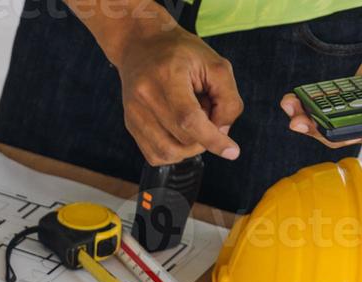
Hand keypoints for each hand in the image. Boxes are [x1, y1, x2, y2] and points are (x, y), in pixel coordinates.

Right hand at [104, 18, 242, 163]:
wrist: (142, 46)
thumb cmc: (182, 53)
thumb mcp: (215, 64)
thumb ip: (227, 98)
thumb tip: (222, 133)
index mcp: (166, 76)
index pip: (188, 119)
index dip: (211, 139)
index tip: (231, 151)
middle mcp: (144, 98)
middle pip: (181, 139)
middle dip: (205, 136)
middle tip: (208, 112)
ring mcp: (134, 114)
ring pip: (167, 153)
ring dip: (189, 147)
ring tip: (192, 121)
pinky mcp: (130, 125)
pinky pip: (155, 155)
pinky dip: (174, 152)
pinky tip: (179, 132)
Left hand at [280, 4, 361, 146]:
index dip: (343, 135)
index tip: (321, 130)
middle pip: (341, 134)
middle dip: (315, 129)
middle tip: (296, 121)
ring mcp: (359, 112)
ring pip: (328, 123)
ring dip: (305, 117)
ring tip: (289, 105)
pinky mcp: (347, 100)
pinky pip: (324, 107)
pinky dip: (307, 104)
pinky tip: (293, 99)